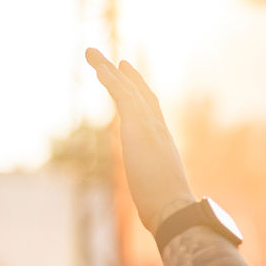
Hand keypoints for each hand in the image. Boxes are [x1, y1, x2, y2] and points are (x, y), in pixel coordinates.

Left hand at [85, 48, 195, 231]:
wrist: (174, 210)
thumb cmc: (169, 212)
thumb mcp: (159, 196)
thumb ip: (155, 192)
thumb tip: (153, 208)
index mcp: (162, 143)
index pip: (150, 110)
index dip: (139, 91)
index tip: (128, 77)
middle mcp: (158, 129)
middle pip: (140, 93)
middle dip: (123, 75)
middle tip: (109, 59)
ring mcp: (150, 127)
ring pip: (128, 89)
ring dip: (108, 70)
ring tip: (91, 53)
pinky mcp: (139, 128)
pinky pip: (124, 97)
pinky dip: (112, 81)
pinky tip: (100, 69)